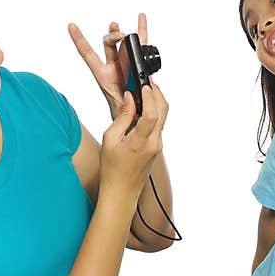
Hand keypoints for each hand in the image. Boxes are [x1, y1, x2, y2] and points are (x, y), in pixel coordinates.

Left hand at [68, 13, 149, 120]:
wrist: (132, 118)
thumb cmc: (123, 115)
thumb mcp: (120, 111)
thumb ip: (126, 105)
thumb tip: (133, 97)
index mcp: (103, 75)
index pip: (88, 54)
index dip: (79, 40)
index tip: (71, 26)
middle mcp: (113, 66)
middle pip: (108, 44)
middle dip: (112, 36)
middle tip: (120, 36)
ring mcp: (125, 63)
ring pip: (122, 42)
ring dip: (120, 32)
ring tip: (116, 24)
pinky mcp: (138, 63)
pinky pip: (141, 45)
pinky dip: (142, 31)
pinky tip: (141, 18)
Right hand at [99, 80, 167, 200]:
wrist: (122, 192)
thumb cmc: (112, 169)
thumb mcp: (110, 139)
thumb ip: (122, 117)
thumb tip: (130, 98)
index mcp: (141, 141)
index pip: (153, 114)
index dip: (150, 96)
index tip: (143, 86)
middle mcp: (154, 143)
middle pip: (164, 111)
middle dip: (157, 93)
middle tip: (145, 83)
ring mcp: (158, 145)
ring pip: (163, 117)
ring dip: (155, 102)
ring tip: (141, 93)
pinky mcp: (157, 147)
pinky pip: (158, 125)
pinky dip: (153, 113)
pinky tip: (141, 110)